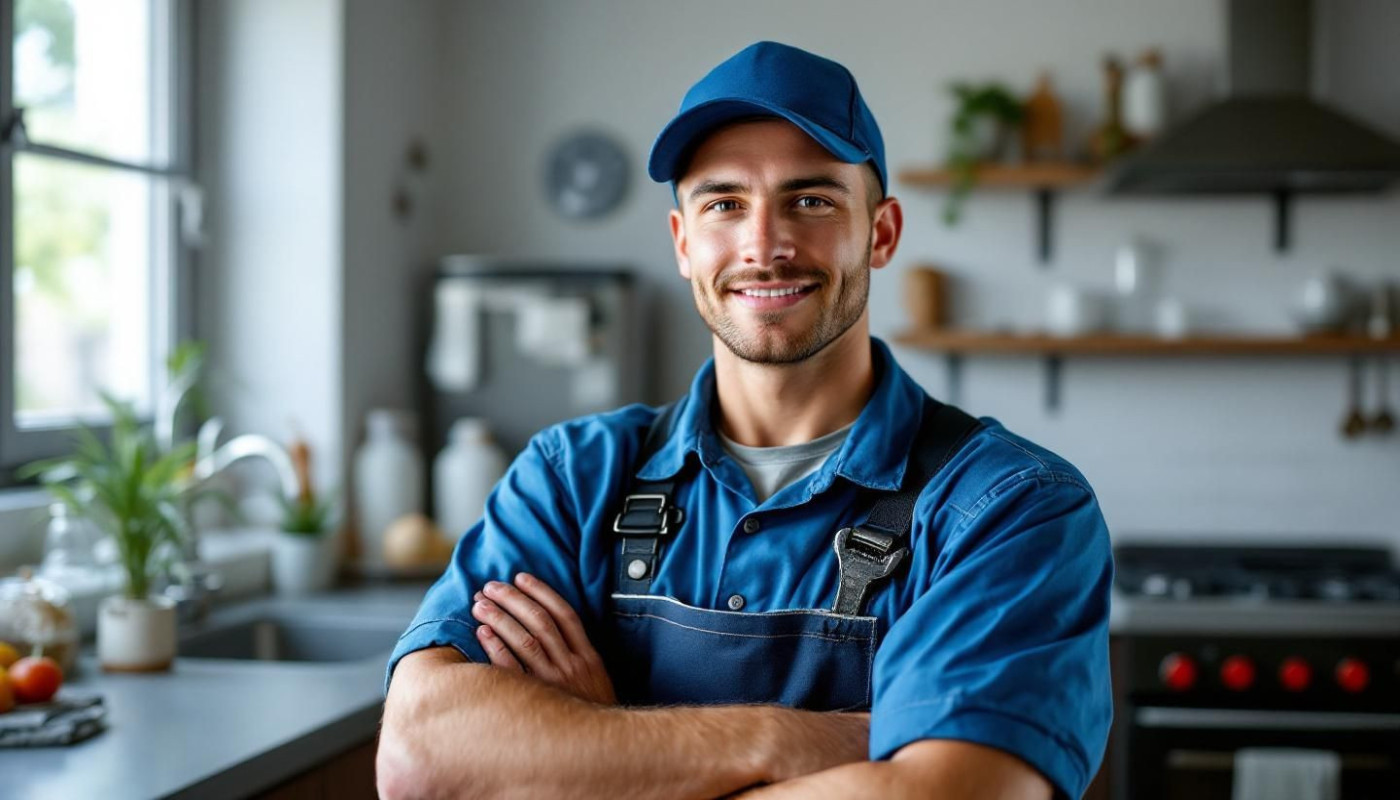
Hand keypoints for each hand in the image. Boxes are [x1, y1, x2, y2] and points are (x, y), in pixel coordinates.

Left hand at [471, 573, 617, 704]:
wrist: (599, 748)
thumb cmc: (592, 710)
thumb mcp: (596, 678)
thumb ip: (578, 652)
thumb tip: (553, 625)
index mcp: (587, 657)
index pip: (564, 614)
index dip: (541, 592)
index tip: (521, 577)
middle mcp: (571, 666)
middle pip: (540, 621)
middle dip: (513, 600)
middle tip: (491, 587)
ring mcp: (553, 683)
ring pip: (524, 640)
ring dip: (500, 618)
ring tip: (480, 604)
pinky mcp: (535, 700)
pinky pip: (512, 670)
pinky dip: (496, 649)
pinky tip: (481, 634)